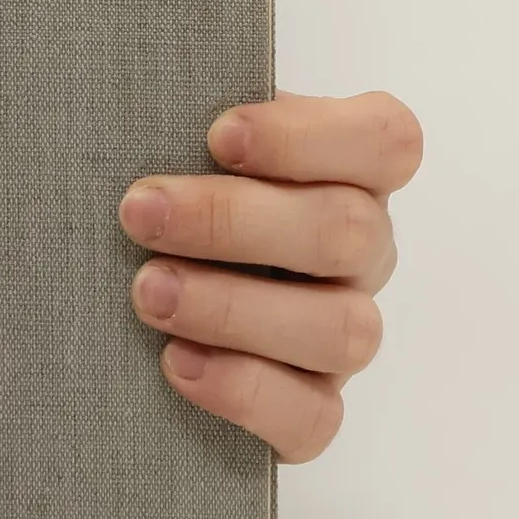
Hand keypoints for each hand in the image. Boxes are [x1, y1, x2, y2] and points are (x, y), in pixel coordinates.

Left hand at [119, 91, 422, 460]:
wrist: (133, 301)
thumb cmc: (163, 199)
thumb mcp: (175, 145)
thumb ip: (182, 119)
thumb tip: (139, 102)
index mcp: (346, 172)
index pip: (385, 140)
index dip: (309, 136)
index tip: (217, 135)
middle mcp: (362, 253)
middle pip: (350, 231)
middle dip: (234, 221)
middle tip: (139, 213)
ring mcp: (343, 334)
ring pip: (343, 329)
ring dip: (236, 308)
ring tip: (147, 293)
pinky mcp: (313, 409)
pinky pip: (315, 417)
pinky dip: (245, 391)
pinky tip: (177, 364)